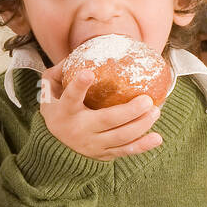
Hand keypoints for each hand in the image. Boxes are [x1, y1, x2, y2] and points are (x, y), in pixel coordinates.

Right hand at [38, 62, 162, 160]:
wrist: (54, 146)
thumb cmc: (57, 110)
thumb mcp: (49, 91)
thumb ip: (60, 71)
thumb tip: (82, 52)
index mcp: (64, 111)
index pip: (71, 97)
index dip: (79, 86)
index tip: (88, 73)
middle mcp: (78, 129)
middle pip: (106, 120)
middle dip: (129, 111)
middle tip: (146, 100)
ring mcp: (92, 145)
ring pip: (120, 136)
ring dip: (141, 125)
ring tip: (155, 111)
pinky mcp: (102, 154)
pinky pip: (124, 151)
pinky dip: (142, 146)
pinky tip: (157, 138)